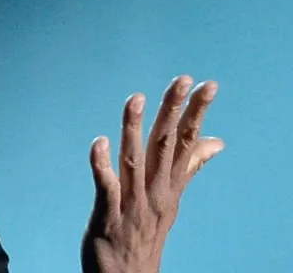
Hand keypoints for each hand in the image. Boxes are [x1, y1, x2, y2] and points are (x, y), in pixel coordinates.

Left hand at [81, 76, 224, 272]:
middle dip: (174, 111)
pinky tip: (98, 142)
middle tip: (181, 79)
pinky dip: (102, 165)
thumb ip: (190, 167)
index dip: (196, 112)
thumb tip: (215, 141)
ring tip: (135, 98)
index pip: (187, 142)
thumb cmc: (145, 233)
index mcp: (170, 185)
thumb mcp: (172, 199)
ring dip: (134, 129)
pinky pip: (106, 188)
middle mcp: (156, 192)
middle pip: (166, 145)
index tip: (207, 84)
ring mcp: (133, 204)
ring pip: (135, 160)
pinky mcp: (109, 217)